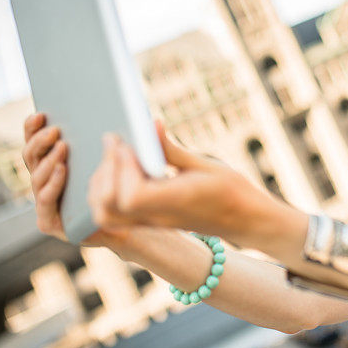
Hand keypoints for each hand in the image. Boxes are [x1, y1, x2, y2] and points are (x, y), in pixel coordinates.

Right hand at [21, 112, 130, 247]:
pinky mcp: (48, 222)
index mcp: (54, 162)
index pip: (35, 142)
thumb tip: (159, 121)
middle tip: (55, 130)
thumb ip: (140, 142)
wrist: (131, 222)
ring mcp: (44, 203)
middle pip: (31, 156)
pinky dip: (53, 183)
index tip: (42, 113)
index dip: (33, 127)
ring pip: (37, 176)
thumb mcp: (130, 159)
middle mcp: (46, 181)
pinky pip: (45, 200)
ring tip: (63, 146)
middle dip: (40, 141)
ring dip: (49, 160)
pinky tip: (63, 169)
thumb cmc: (129, 188)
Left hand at [87, 120, 279, 246]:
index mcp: (176, 202)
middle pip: (107, 210)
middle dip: (104, 174)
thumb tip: (149, 124)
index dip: (122, 168)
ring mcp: (151, 223)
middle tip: (115, 143)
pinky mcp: (149, 220)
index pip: (130, 196)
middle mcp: (158, 217)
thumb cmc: (232, 191)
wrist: (245, 219)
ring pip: (106, 215)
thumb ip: (171, 149)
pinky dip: (108, 190)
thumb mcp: (206, 164)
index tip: (128, 143)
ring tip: (116, 154)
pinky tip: (122, 166)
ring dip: (102, 184)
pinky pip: (115, 212)